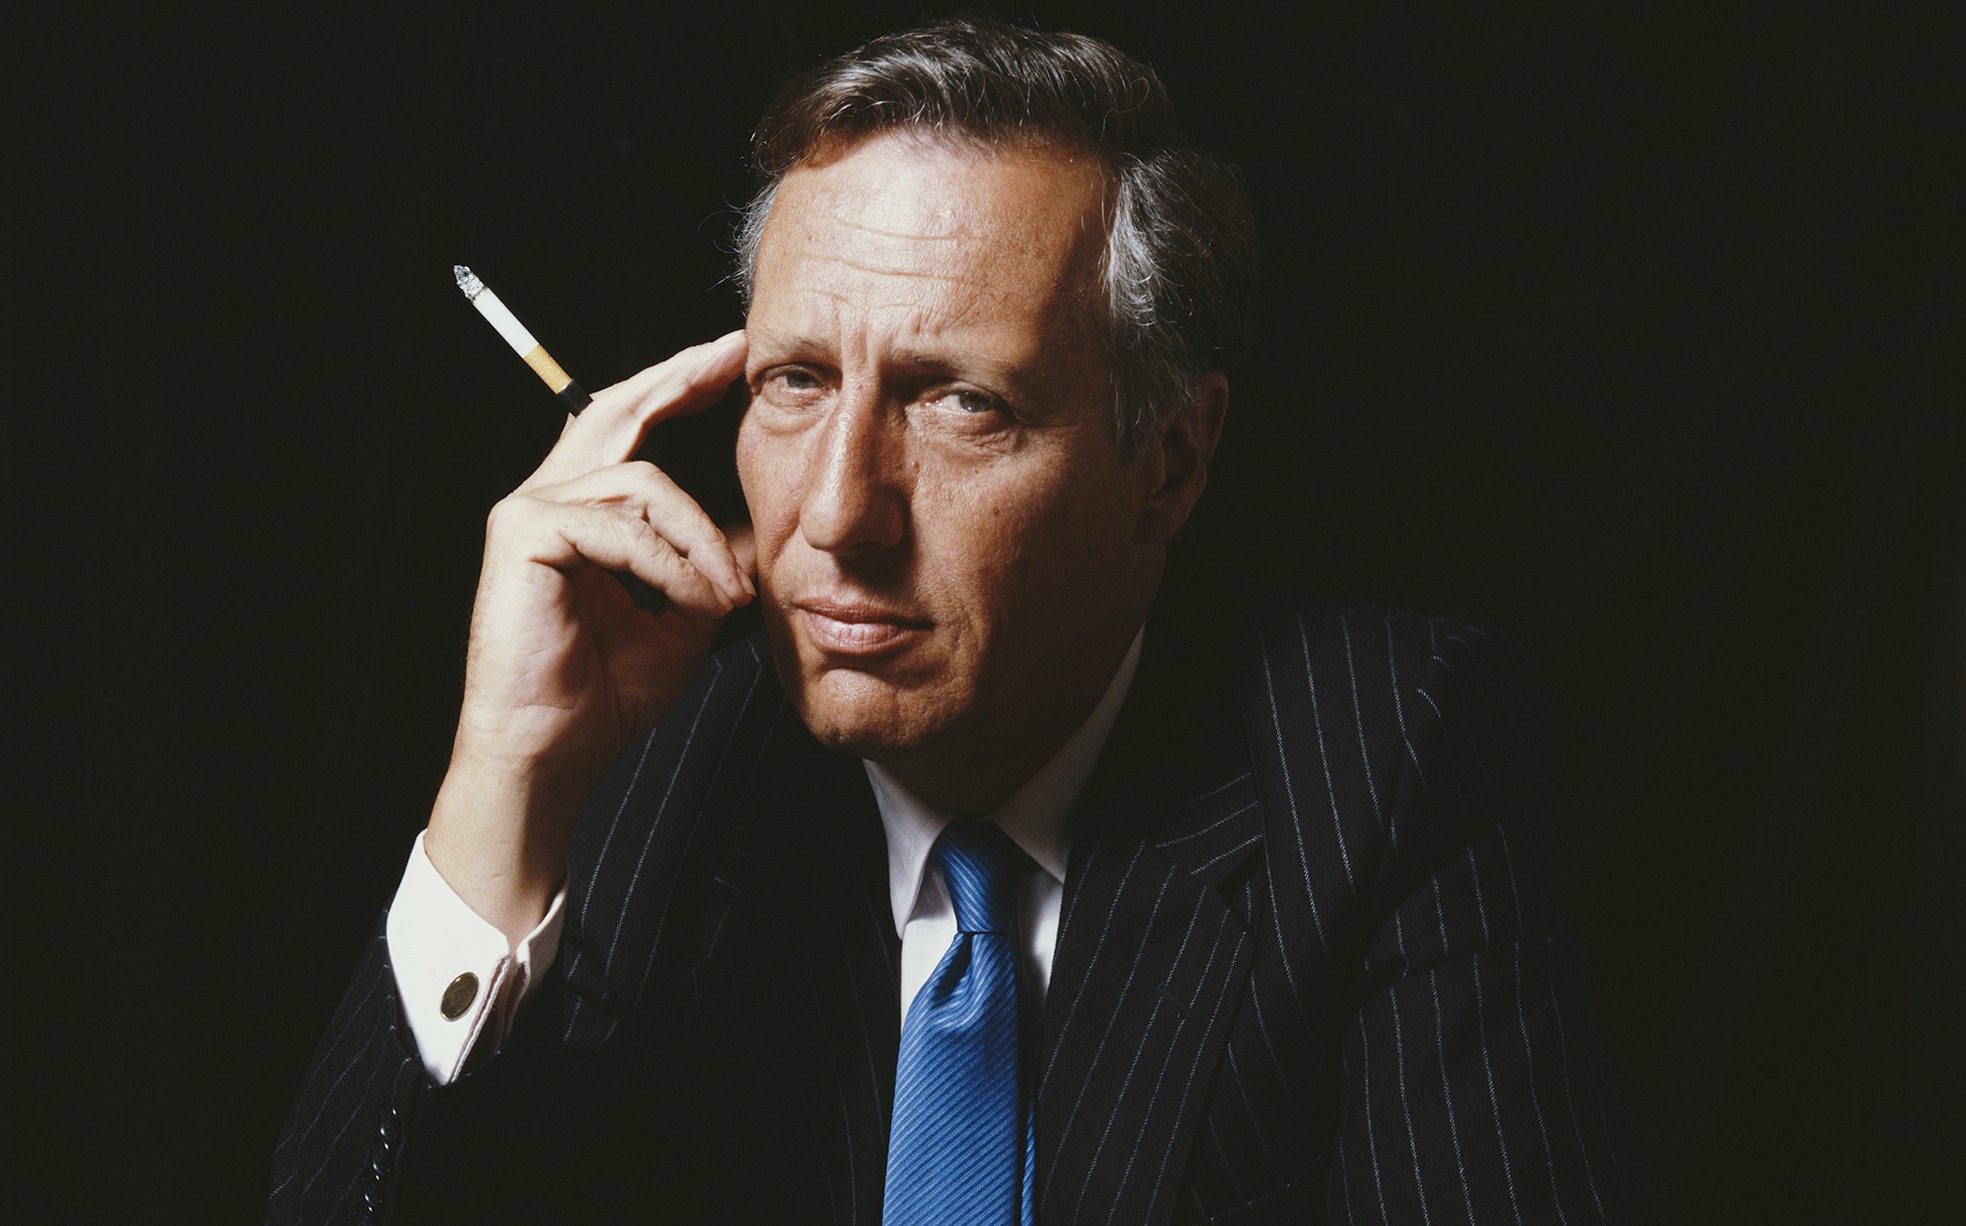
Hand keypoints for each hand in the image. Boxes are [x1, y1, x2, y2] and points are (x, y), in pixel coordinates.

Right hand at [426, 331, 752, 941]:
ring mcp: (528, 511)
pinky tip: (692, 603)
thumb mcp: (684, 613)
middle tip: (736, 356)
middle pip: (618, 410)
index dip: (678, 386)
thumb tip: (761, 525)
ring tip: (728, 596)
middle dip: (681, 377)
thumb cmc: (606, 692)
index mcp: (582, 509)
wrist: (554, 751)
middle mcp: (547, 497)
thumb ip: (713, 562)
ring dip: (702, 540)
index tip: (734, 362)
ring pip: (644, 483)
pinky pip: (620, 527)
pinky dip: (668, 565)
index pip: (631, 426)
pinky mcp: (522, 535)